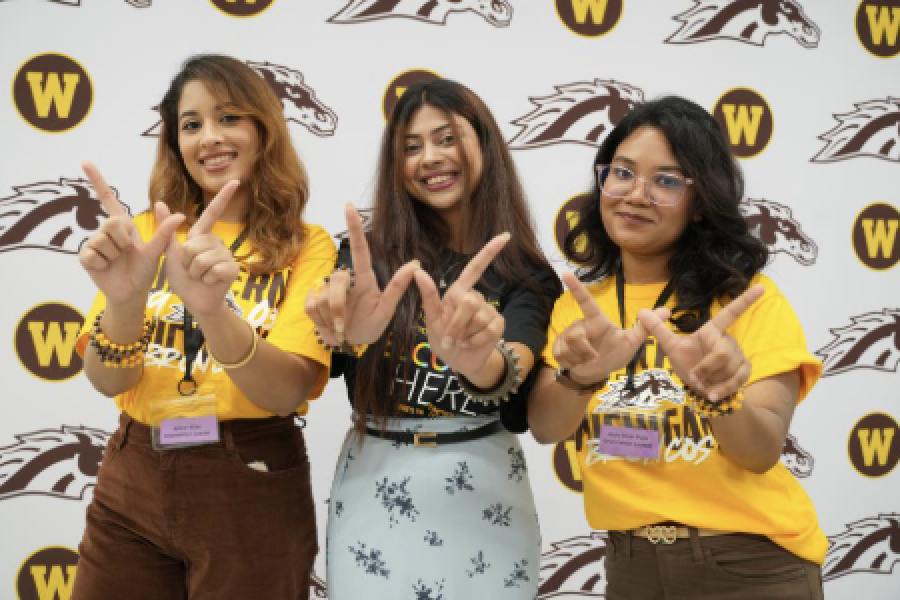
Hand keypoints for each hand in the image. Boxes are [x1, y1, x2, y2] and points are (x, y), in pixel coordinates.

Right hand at [77, 162, 184, 306]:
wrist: (131, 292)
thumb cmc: (144, 270)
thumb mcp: (156, 252)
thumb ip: (164, 233)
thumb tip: (180, 215)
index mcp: (123, 225)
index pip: (108, 199)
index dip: (97, 180)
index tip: (86, 162)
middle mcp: (106, 231)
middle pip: (112, 222)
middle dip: (123, 240)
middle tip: (127, 252)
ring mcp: (94, 243)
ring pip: (103, 240)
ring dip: (114, 254)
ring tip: (117, 261)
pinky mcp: (86, 257)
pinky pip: (93, 254)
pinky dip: (103, 264)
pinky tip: (106, 268)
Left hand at [162, 181, 241, 317]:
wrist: (195, 302)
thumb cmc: (184, 279)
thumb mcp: (171, 253)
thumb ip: (166, 229)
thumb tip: (159, 202)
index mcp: (202, 237)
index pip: (213, 213)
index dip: (223, 197)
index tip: (235, 182)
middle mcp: (216, 243)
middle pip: (194, 245)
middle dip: (187, 262)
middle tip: (192, 271)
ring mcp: (226, 256)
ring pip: (202, 259)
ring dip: (195, 273)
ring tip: (200, 277)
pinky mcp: (232, 269)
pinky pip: (214, 269)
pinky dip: (206, 279)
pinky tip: (210, 283)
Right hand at [305, 204, 417, 345]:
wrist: (350, 343)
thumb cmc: (371, 325)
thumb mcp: (387, 310)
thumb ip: (398, 288)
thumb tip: (416, 264)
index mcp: (364, 278)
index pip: (360, 249)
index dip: (354, 227)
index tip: (350, 206)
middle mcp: (344, 280)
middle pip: (337, 280)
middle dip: (338, 307)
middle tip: (344, 327)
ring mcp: (326, 288)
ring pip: (323, 297)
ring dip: (331, 318)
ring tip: (340, 328)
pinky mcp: (311, 300)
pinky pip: (311, 306)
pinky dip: (321, 322)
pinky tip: (328, 326)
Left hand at [413, 233, 508, 378]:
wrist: (459, 362)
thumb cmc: (443, 338)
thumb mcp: (431, 319)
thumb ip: (428, 295)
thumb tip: (417, 271)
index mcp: (459, 292)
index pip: (475, 267)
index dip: (490, 251)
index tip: (505, 236)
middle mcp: (476, 297)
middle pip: (468, 301)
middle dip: (456, 323)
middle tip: (449, 338)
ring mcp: (489, 310)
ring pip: (478, 317)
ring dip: (464, 335)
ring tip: (460, 341)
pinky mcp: (498, 325)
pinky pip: (487, 330)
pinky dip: (474, 341)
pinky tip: (470, 344)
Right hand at [553, 272, 668, 386]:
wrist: (595, 374)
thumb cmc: (613, 354)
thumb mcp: (631, 343)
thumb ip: (646, 327)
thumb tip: (668, 310)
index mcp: (596, 321)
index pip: (586, 302)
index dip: (576, 287)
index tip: (566, 273)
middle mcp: (580, 325)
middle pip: (577, 336)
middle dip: (585, 352)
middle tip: (594, 357)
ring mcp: (566, 336)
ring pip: (569, 348)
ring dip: (580, 359)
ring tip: (586, 360)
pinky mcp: (557, 348)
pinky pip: (562, 356)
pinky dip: (572, 364)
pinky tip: (577, 363)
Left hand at [637, 285, 763, 400]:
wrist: (700, 389)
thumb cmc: (688, 364)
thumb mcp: (671, 348)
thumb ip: (658, 330)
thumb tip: (641, 311)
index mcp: (712, 331)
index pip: (730, 313)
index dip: (745, 300)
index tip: (761, 287)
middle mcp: (728, 340)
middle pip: (722, 354)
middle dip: (706, 368)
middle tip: (694, 376)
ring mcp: (739, 355)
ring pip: (729, 368)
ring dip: (712, 380)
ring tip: (703, 383)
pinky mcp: (745, 370)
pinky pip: (737, 379)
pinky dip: (722, 389)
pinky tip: (713, 394)